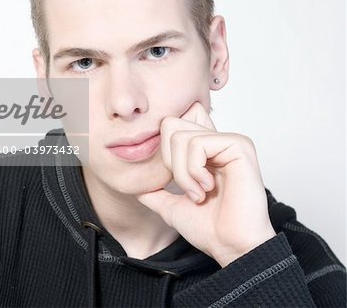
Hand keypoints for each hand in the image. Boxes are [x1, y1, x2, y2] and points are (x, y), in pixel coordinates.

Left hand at [135, 101, 275, 266]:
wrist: (230, 247)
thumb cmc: (209, 229)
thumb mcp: (171, 206)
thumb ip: (154, 191)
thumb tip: (134, 184)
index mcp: (202, 150)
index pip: (170, 124)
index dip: (163, 151)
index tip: (173, 180)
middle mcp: (215, 140)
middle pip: (170, 124)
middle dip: (169, 162)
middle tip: (188, 188)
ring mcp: (228, 140)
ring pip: (179, 137)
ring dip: (183, 173)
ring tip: (199, 193)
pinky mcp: (238, 144)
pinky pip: (197, 143)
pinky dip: (194, 170)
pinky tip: (208, 188)